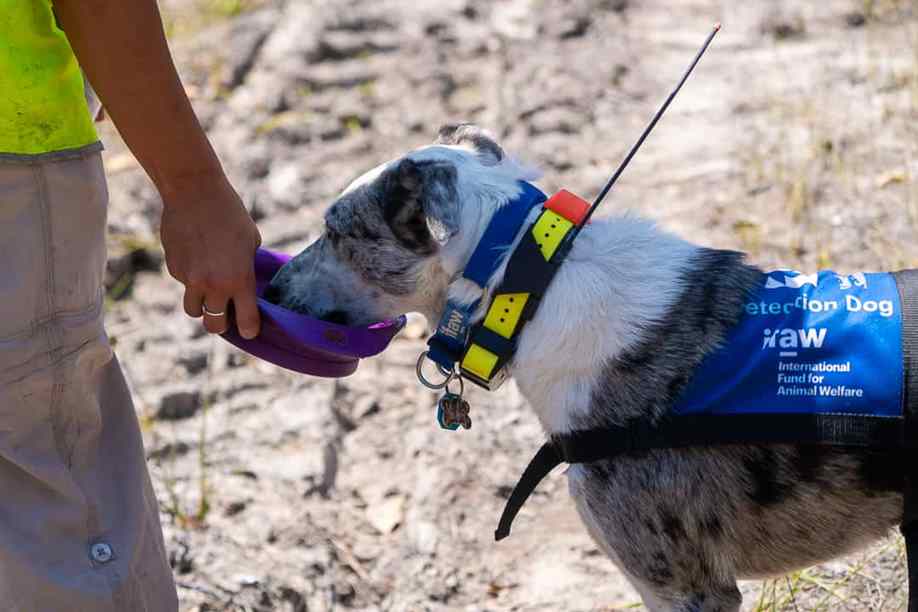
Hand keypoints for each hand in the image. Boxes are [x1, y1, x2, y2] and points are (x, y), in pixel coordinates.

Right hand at [159, 174, 261, 338]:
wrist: (194, 193)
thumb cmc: (230, 214)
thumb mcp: (251, 242)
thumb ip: (248, 267)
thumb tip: (247, 283)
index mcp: (239, 280)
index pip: (247, 321)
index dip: (250, 330)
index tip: (250, 331)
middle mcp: (214, 285)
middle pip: (214, 325)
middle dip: (220, 324)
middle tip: (226, 315)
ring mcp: (190, 279)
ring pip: (193, 310)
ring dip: (201, 306)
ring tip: (208, 290)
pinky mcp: (173, 269)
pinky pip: (183, 285)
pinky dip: (189, 280)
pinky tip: (195, 258)